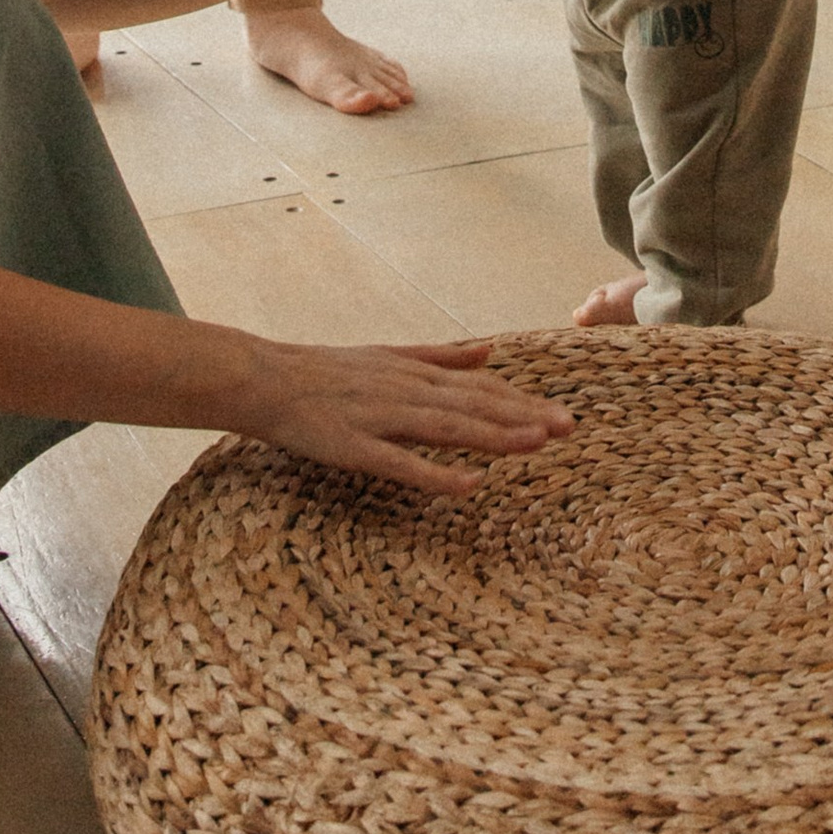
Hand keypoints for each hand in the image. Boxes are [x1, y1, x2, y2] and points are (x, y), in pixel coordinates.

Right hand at [238, 337, 573, 494]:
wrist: (264, 378)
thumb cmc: (326, 370)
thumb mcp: (388, 354)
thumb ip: (441, 355)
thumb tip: (490, 349)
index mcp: (414, 372)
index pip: (479, 389)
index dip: (522, 403)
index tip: (563, 417)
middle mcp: (404, 389)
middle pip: (472, 405)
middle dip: (522, 417)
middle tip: (568, 429)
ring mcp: (379, 416)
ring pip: (446, 427)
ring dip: (493, 435)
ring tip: (535, 444)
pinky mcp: (353, 446)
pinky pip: (400, 462)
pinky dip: (436, 473)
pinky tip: (469, 484)